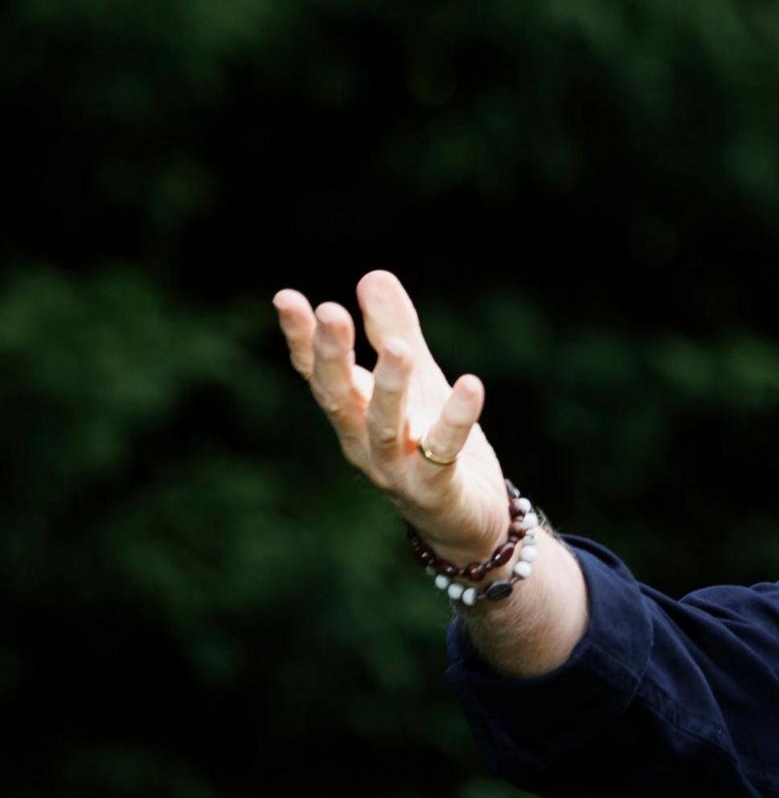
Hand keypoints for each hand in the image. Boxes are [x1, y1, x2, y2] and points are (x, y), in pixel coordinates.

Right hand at [274, 270, 510, 563]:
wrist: (465, 522)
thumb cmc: (431, 445)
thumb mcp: (417, 381)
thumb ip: (394, 331)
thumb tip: (372, 276)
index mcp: (353, 413)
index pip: (317, 374)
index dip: (300, 339)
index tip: (286, 298)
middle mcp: (363, 442)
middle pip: (339, 398)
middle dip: (332, 357)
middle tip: (329, 312)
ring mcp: (396, 470)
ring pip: (385, 427)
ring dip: (389, 387)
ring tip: (398, 348)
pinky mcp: (436, 488)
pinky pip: (443, 451)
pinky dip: (456, 420)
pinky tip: (471, 385)